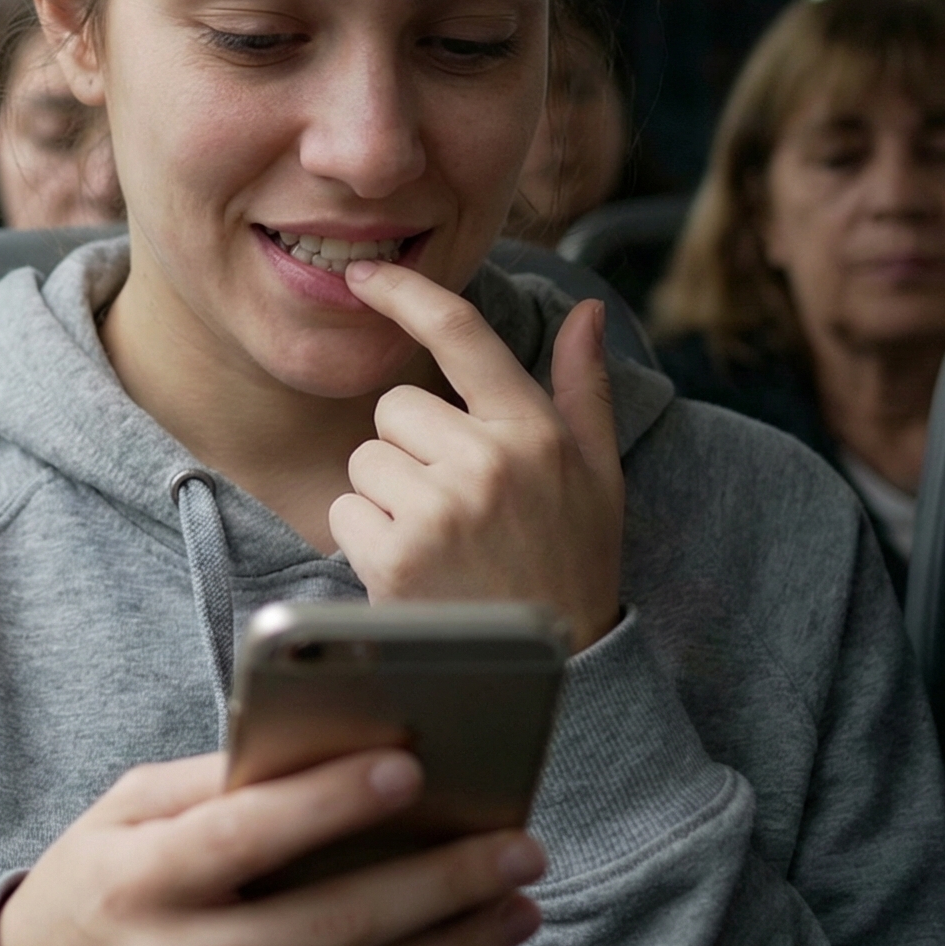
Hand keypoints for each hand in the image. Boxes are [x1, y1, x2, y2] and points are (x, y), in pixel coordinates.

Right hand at [0, 748, 545, 945]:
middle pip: (324, 925)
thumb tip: (326, 749)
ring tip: (520, 903)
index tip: (410, 766)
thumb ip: (213, 786)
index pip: (242, 835)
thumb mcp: (125, 814)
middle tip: (519, 847)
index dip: (324, 803)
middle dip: (432, 886)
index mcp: (141, 876)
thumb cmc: (101, 877)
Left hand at [329, 263, 624, 649]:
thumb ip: (582, 388)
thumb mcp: (599, 475)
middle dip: (409, 448)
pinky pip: (346, 512)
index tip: (365, 275)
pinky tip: (413, 569)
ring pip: (366, 460)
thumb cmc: (572, 562)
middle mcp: (487, 461)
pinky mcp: (395, 556)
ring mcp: (440, 509)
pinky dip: (366, 540)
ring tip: (438, 541)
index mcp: (533, 431)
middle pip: (394, 408)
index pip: (461, 334)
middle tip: (452, 502)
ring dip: (386, 496)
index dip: (406, 293)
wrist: (561, 670)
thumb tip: (587, 311)